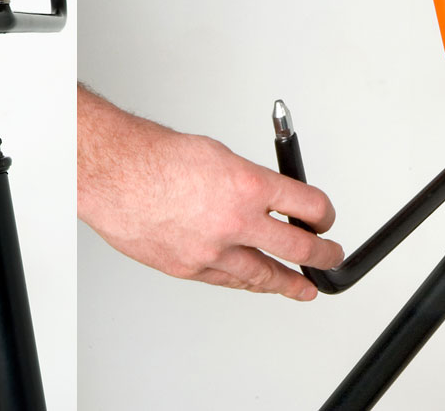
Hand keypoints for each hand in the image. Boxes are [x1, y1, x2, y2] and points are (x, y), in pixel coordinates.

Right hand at [78, 86, 342, 301]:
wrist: (114, 175)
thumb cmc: (155, 158)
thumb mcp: (218, 156)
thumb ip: (248, 182)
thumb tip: (267, 198)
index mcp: (248, 185)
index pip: (308, 205)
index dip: (324, 214)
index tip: (326, 218)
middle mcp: (234, 222)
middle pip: (298, 248)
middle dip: (322, 255)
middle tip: (330, 257)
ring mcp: (212, 251)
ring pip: (263, 275)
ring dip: (288, 282)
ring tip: (303, 287)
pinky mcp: (188, 269)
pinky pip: (227, 280)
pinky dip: (244, 281)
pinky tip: (254, 283)